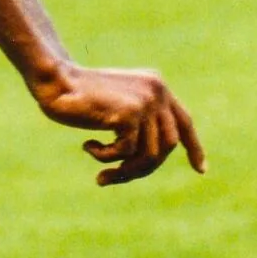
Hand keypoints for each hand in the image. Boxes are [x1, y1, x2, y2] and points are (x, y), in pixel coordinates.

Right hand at [33, 64, 204, 186]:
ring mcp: (146, 102)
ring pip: (149, 155)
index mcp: (156, 86)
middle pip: (167, 147)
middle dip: (142, 169)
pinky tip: (88, 146)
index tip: (201, 170)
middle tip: (113, 177)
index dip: (194, 148)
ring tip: (102, 174)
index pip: (184, 122)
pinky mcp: (130, 113)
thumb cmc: (76, 96)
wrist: (55, 80)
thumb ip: (136, 122)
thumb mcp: (114, 107)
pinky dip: (105, 157)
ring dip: (124, 171)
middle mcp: (158, 91)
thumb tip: (151, 159)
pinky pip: (126, 152)